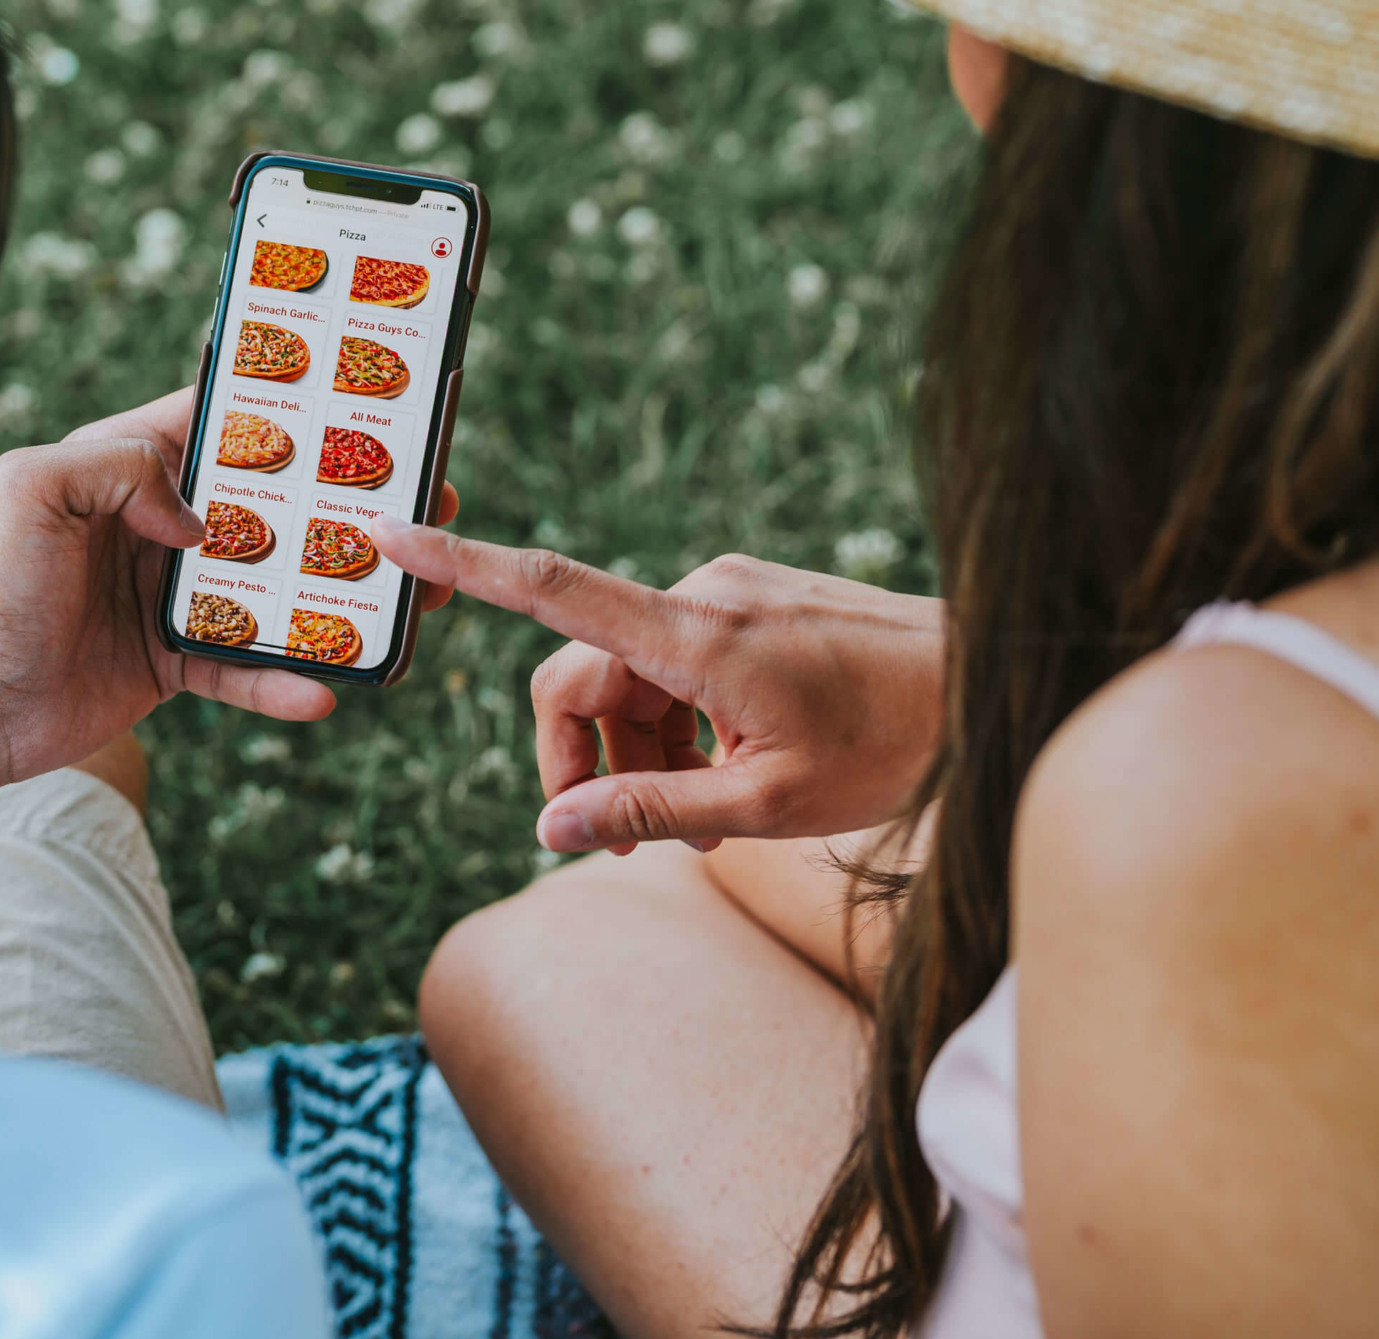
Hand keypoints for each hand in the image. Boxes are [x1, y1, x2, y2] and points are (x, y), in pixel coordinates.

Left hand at [0, 388, 460, 787]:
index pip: (223, 422)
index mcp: (128, 465)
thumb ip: (116, 467)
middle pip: (273, 506)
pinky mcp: (174, 662)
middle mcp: (159, 523)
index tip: (362, 405)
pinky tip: (325, 691)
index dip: (291, 409)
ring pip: (277, 586)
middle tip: (419, 504)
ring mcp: (173, 594)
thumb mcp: (34, 490)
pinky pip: (245, 669)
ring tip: (405, 599)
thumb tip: (200, 517)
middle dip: (344, 504)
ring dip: (337, 593)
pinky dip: (284, 682)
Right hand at [370, 524, 942, 852]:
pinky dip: (679, 724)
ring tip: (707, 824)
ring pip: (630, 676)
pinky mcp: (749, 602)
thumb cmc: (893, 746)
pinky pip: (675, 662)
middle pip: (581, 673)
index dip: (461, 566)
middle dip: (588, 760)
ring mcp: (726, 592)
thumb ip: (652, 813)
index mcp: (695, 634)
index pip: (551, 587)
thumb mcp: (767, 804)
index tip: (386, 534)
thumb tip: (551, 832)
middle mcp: (700, 594)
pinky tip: (730, 778)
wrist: (991, 687)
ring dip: (642, 752)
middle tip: (627, 843)